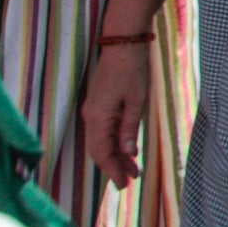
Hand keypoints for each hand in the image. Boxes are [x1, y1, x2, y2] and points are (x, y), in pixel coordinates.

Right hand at [81, 43, 151, 187]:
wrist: (123, 41)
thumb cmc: (132, 70)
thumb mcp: (136, 102)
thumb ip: (129, 129)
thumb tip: (127, 153)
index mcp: (98, 118)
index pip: (101, 153)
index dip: (112, 170)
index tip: (123, 185)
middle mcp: (91, 116)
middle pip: (99, 150)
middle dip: (114, 166)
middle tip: (130, 181)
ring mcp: (93, 109)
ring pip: (101, 140)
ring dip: (115, 155)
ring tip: (132, 168)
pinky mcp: (99, 103)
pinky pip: (103, 130)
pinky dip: (114, 142)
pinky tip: (126, 147)